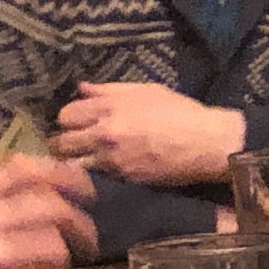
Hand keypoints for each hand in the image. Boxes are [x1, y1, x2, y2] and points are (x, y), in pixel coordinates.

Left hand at [55, 82, 245, 187]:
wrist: (206, 143)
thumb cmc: (180, 112)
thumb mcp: (146, 91)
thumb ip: (110, 90)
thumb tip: (82, 89)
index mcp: (110, 108)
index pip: (66, 115)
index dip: (69, 119)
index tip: (77, 122)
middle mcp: (105, 134)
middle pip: (62, 143)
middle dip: (64, 143)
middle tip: (74, 144)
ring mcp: (112, 160)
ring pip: (73, 165)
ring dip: (74, 163)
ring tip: (82, 161)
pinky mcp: (123, 179)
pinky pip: (95, 178)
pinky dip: (93, 175)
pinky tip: (101, 171)